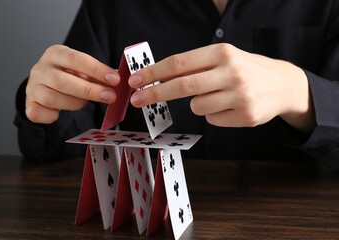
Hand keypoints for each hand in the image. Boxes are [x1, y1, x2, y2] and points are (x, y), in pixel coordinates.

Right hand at [25, 45, 119, 123]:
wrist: (46, 85)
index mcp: (56, 54)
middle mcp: (40, 69)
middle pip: (62, 80)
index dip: (96, 70)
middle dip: (89, 90)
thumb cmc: (69, 76)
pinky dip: (52, 116)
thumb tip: (119, 80)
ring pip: (51, 98)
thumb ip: (99, 75)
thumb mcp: (84, 70)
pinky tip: (60, 113)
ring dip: (73, 103)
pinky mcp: (29, 105)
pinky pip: (38, 113)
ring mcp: (32, 87)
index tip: (114, 79)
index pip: (76, 59)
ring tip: (84, 103)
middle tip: (110, 96)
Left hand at [128, 43, 313, 131]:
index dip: (154, 73)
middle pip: (183, 85)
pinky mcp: (246, 115)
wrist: (283, 85)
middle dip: (155, 94)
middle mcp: (232, 71)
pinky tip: (230, 107)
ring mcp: (240, 95)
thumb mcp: (224, 58)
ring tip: (217, 96)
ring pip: (197, 106)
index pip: (179, 62)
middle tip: (137, 100)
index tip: (135, 81)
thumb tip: (157, 77)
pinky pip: (212, 119)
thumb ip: (195, 66)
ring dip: (197, 104)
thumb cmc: (245, 70)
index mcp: (222, 52)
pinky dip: (214, 114)